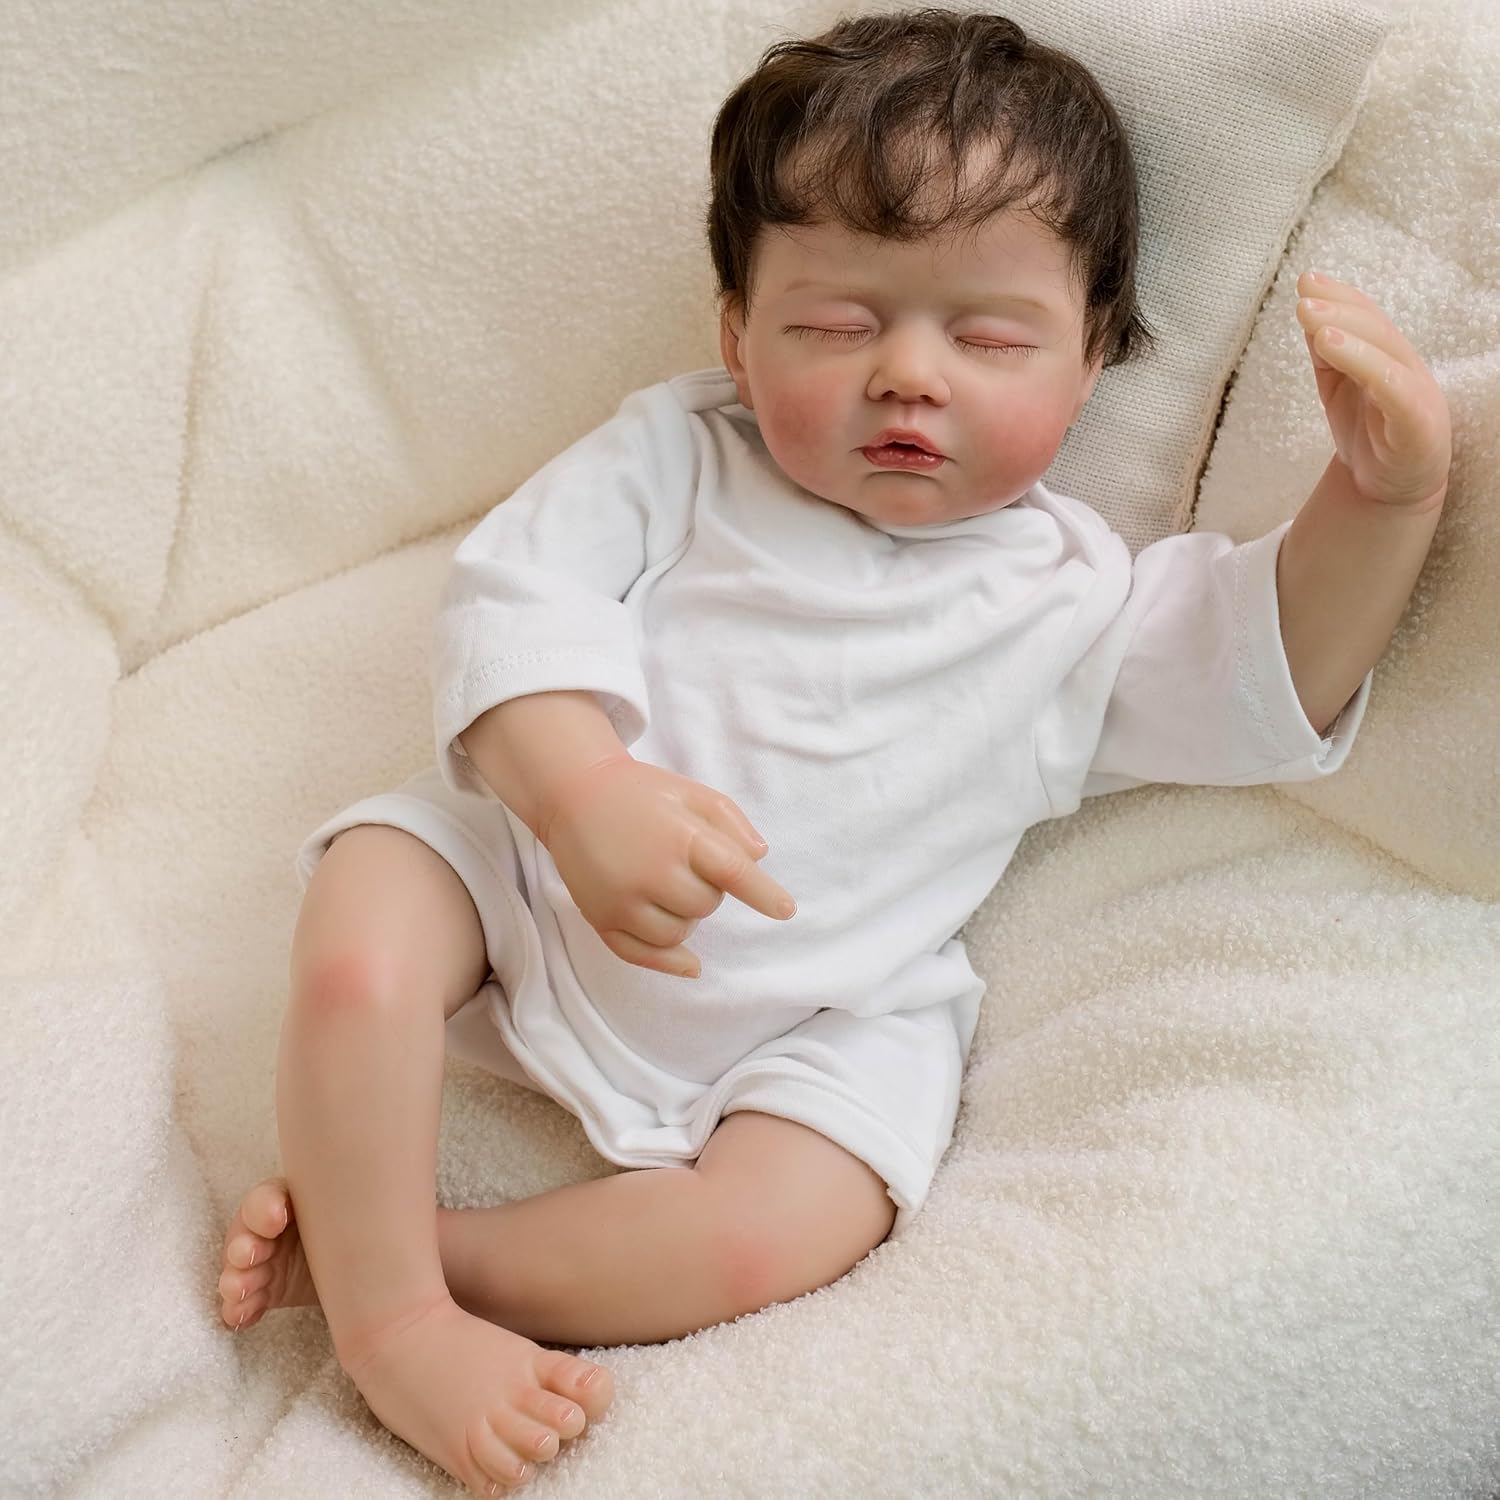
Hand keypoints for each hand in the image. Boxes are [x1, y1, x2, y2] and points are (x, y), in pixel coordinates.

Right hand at [536, 755, 796, 978]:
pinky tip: (691, 963)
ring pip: (679, 933)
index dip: (764, 894)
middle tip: (685, 863)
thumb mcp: (692, 792)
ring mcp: (622, 900)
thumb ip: (732, 822)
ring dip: (685, 916)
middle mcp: (651, 873)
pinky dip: (670, 960)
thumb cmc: (641, 793)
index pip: (733, 872)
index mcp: (681, 837)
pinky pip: (643, 955)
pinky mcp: (600, 919)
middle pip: (706, 905)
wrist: (573, 796)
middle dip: (707, 889)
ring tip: (667, 885)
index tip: (786, 910)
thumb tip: (759, 858)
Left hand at [1294, 270, 1450, 510]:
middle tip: (1304, 298)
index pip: (1367, 318)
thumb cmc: (1368, 432)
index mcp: (1387, 357)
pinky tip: (1335, 350)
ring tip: (1313, 319)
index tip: (1307, 280)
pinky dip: (1368, 367)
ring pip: (1384, 356)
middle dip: (1339, 310)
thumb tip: (1309, 316)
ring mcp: (1416, 394)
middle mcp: (1405, 368)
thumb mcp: (1338, 388)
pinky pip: (1395, 391)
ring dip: (1348, 334)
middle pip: (1376, 331)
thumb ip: (1328, 355)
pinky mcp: (1417, 424)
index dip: (1340, 297)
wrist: (1390, 489)